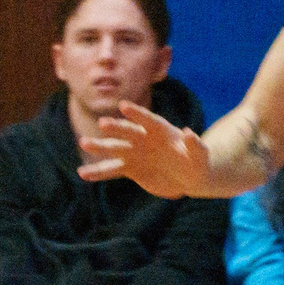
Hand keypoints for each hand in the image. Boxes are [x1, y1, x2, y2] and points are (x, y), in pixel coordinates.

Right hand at [76, 100, 202, 195]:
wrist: (188, 177)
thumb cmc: (197, 162)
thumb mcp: (200, 157)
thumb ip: (196, 146)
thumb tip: (190, 133)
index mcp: (161, 130)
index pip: (148, 120)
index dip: (137, 114)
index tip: (124, 107)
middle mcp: (144, 138)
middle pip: (128, 131)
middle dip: (116, 128)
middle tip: (103, 124)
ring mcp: (135, 153)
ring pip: (115, 149)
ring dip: (100, 147)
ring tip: (83, 143)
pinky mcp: (129, 168)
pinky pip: (111, 169)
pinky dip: (97, 171)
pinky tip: (82, 173)